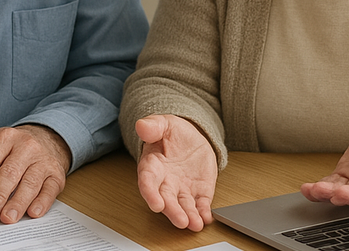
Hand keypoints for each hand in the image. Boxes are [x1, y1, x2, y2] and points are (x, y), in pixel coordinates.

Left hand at [0, 125, 70, 224]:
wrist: (44, 141)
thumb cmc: (9, 155)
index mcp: (3, 139)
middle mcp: (25, 145)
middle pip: (9, 173)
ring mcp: (43, 158)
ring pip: (30, 181)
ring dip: (18, 202)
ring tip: (7, 218)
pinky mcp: (56, 173)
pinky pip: (50, 188)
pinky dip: (42, 202)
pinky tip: (33, 213)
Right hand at [135, 114, 217, 231]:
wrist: (190, 138)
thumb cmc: (172, 133)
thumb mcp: (163, 124)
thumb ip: (152, 126)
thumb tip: (141, 126)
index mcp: (152, 166)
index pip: (148, 182)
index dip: (150, 194)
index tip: (156, 204)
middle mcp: (165, 182)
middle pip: (167, 200)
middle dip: (173, 212)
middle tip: (181, 221)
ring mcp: (182, 189)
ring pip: (183, 206)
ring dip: (189, 216)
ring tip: (195, 225)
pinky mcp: (199, 192)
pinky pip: (200, 204)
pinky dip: (203, 212)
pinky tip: (207, 218)